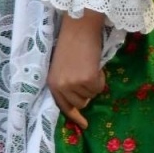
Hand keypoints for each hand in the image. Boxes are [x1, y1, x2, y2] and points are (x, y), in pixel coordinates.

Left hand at [48, 9, 106, 130]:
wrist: (79, 27)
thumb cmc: (71, 43)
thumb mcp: (62, 67)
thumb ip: (66, 84)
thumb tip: (81, 102)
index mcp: (52, 84)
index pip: (64, 107)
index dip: (75, 117)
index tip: (85, 125)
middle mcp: (61, 87)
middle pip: (81, 103)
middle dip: (86, 92)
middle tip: (86, 74)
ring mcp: (74, 84)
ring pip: (92, 95)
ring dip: (94, 83)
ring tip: (88, 66)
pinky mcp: (88, 79)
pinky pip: (100, 87)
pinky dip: (101, 77)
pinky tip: (94, 64)